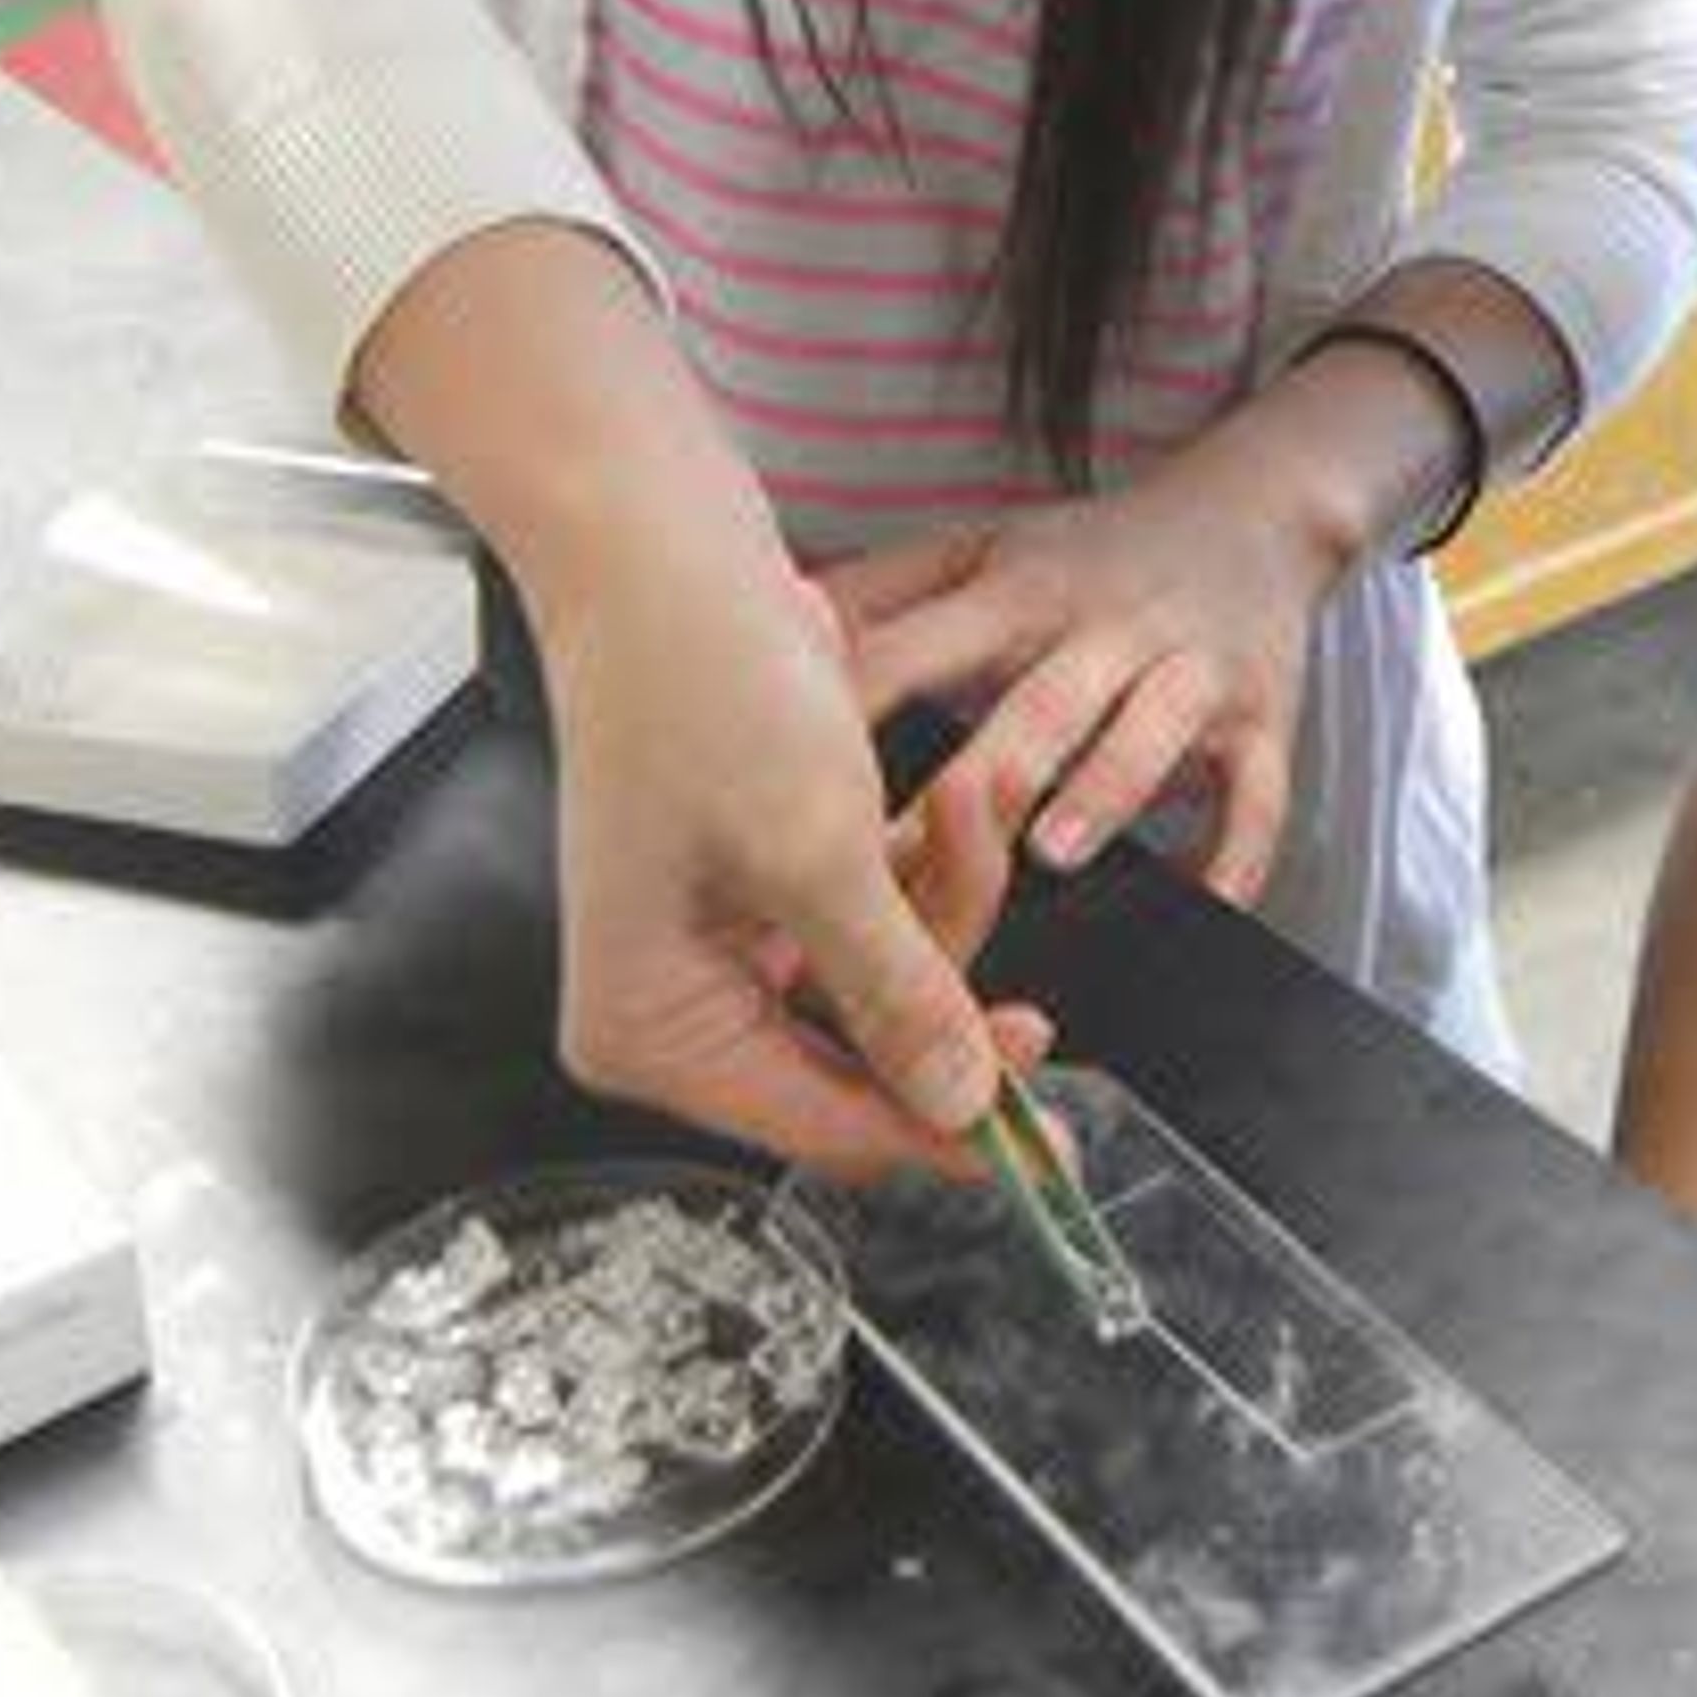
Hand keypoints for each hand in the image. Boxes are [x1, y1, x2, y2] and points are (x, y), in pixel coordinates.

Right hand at [543, 552, 1033, 1178]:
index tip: (1047, 1146)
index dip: (941, 1130)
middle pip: (860, 1053)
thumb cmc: (705, 685)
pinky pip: (875, 913)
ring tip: (965, 794)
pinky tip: (945, 794)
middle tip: (994, 870)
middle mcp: (674, 1000)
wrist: (666, 551)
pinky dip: (925, 861)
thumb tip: (961, 1104)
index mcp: (650, 1026)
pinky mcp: (763, 878)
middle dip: (948, 958)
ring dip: (947, 891)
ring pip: (887, 977)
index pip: (821, 1125)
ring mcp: (720, 941)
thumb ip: (897, 993)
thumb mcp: (820, 855)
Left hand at [831, 424, 1357, 902]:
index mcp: (1017, 594)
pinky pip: (1260, 793)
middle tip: (912, 853)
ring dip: (1105, 789)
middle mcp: (1105, 627)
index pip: (918, 652)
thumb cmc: (1090, 557)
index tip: (783, 795)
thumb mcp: (980, 550)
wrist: (1255, 514)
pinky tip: (1207, 901)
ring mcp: (1192, 671)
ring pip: (1152, 730)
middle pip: (1040, 697)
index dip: (848, 719)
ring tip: (1054, 850)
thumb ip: (876, 594)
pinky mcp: (1266, 718)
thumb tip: (761, 634)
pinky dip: (1237, 852)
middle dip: (983, 770)